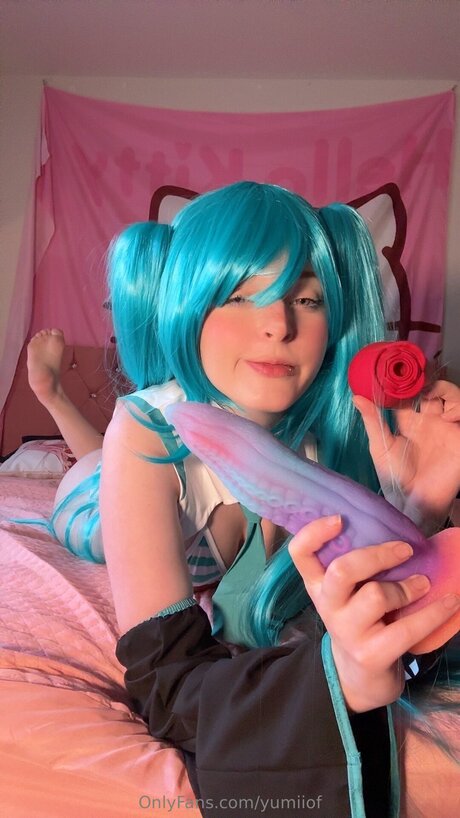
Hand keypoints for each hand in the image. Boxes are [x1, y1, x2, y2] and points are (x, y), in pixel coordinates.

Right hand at [288, 516, 459, 712]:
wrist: (359, 677)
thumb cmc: (360, 621)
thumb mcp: (348, 593)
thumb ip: (356, 566)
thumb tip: (395, 532)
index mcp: (318, 585)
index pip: (300, 554)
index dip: (314, 533)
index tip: (340, 519)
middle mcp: (327, 606)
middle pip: (342, 570)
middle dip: (377, 555)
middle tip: (405, 549)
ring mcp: (347, 631)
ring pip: (376, 596)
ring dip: (407, 586)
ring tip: (424, 584)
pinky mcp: (371, 655)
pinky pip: (406, 628)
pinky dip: (433, 612)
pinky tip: (449, 601)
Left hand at [353, 380, 459, 528]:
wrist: (415, 502)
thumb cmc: (395, 478)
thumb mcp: (380, 447)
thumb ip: (372, 421)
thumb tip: (356, 397)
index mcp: (408, 421)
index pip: (409, 392)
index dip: (404, 380)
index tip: (395, 370)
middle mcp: (428, 420)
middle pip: (432, 387)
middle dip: (425, 378)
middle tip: (416, 376)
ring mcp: (445, 426)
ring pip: (450, 394)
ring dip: (442, 388)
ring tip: (430, 394)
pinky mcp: (458, 436)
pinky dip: (457, 407)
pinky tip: (447, 416)